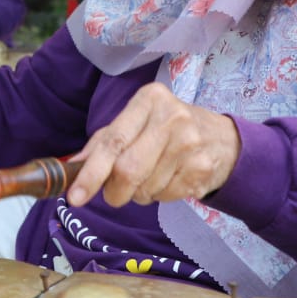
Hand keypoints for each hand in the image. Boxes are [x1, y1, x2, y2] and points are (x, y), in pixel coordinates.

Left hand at [66, 83, 239, 207]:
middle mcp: (172, 117)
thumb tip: (73, 166)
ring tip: (151, 177)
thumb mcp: (137, 122)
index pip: (113, 141)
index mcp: (149, 100)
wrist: (224, 139)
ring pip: (146, 188)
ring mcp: (190, 143)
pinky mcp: (202, 167)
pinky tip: (170, 179)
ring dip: (139, 193)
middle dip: (114, 191)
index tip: (75, 197)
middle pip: (128, 170)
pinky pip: (165, 196)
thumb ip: (104, 142)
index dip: (91, 173)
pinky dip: (159, 196)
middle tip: (114, 194)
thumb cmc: (168, 129)